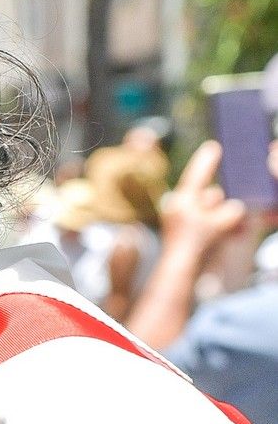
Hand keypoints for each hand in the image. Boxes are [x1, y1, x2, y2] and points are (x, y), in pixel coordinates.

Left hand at [158, 141, 246, 265]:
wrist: (181, 275)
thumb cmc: (195, 247)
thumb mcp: (220, 225)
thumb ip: (232, 212)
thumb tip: (237, 209)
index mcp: (183, 200)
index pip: (198, 175)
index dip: (208, 161)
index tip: (214, 147)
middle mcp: (182, 209)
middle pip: (211, 197)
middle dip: (226, 203)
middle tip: (242, 202)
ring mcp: (186, 225)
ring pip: (215, 214)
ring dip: (228, 220)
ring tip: (237, 229)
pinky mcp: (192, 239)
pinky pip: (212, 228)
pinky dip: (224, 231)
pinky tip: (235, 236)